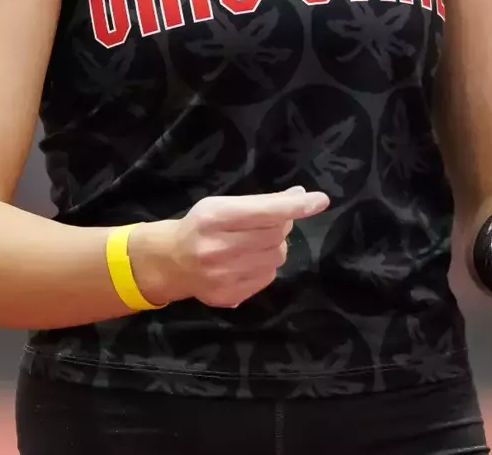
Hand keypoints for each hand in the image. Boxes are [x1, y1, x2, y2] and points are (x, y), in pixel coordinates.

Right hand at [131, 186, 329, 307]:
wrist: (172, 261)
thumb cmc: (201, 226)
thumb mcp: (223, 205)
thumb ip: (261, 202)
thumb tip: (300, 196)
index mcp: (214, 217)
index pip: (264, 211)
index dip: (294, 206)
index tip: (320, 200)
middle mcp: (217, 248)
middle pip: (275, 235)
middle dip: (280, 226)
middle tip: (267, 223)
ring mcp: (223, 275)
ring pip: (276, 257)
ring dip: (274, 247)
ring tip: (254, 243)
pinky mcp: (229, 296)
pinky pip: (268, 277)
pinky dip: (265, 266)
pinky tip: (247, 261)